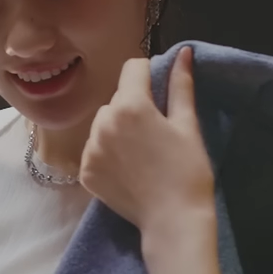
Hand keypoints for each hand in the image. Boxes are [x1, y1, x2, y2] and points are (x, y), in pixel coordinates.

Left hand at [80, 47, 215, 241]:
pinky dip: (107, 153)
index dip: (149, 76)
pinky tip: (127, 168)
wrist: (172, 220)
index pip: (132, 68)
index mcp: (130, 105)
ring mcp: (90, 149)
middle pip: (117, 98)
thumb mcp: (187, 125)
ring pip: (102, 123)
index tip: (160, 95)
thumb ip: (181, 86)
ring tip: (140, 153)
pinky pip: (93, 148)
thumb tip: (183, 52)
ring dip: (117, 129)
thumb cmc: (187, 171)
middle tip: (154, 133)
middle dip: (134, 106)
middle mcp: (102, 122)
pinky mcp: (84, 171)